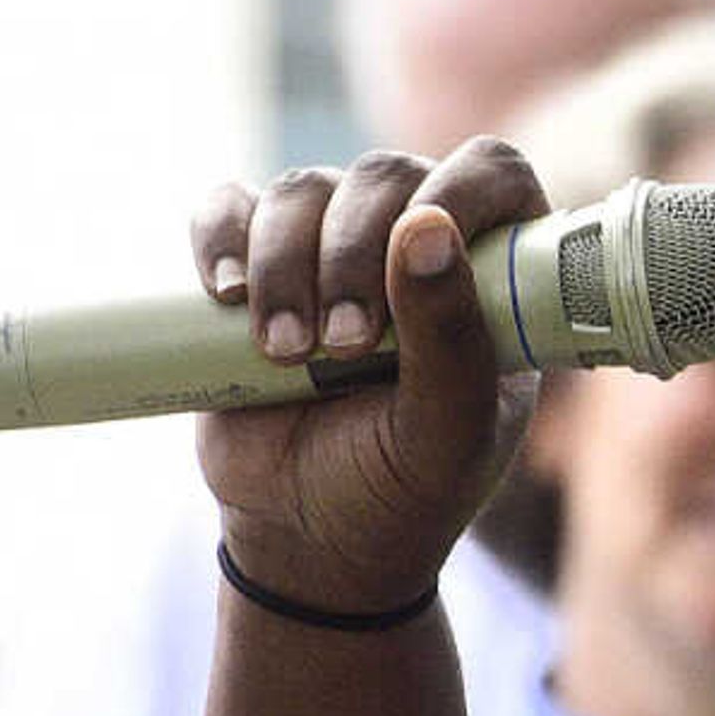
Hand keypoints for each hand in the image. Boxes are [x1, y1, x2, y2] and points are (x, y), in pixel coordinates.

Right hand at [186, 139, 551, 616]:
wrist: (309, 540)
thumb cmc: (401, 490)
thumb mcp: (446, 433)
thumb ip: (451, 338)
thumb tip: (426, 225)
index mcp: (488, 279)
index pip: (493, 175)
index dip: (463, 187)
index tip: (423, 243)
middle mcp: (412, 248)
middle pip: (384, 175)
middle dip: (354, 251)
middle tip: (344, 346)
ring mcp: (327, 251)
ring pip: (300, 190)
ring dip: (284, 261)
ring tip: (285, 354)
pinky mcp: (253, 268)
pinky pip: (227, 210)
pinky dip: (220, 238)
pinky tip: (226, 294)